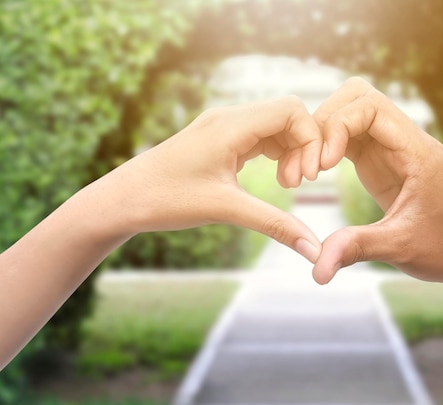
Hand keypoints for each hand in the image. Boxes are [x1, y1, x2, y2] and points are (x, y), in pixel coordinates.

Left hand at [94, 96, 322, 261]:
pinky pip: (260, 137)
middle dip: (302, 148)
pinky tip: (274, 179)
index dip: (310, 140)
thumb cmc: (165, 200)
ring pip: (275, 126)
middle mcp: (229, 117)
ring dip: (290, 152)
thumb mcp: (227, 210)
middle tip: (296, 184)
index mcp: (231, 124)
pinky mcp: (219, 140)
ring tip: (287, 184)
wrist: (123, 199)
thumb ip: (275, 225)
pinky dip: (275, 154)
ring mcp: (223, 127)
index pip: (292, 110)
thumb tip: (314, 250)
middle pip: (288, 116)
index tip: (308, 177)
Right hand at [312, 78, 442, 283]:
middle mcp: (405, 141)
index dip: (338, 126)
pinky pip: (351, 136)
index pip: (371, 106)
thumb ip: (357, 248)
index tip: (322, 164)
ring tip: (309, 169)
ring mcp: (393, 148)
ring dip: (324, 131)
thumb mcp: (401, 248)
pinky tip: (315, 171)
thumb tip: (317, 269)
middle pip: (358, 96)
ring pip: (352, 111)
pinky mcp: (382, 161)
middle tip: (310, 163)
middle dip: (326, 120)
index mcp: (417, 151)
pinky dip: (329, 145)